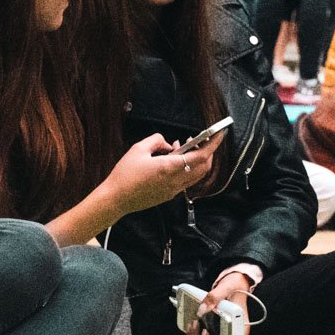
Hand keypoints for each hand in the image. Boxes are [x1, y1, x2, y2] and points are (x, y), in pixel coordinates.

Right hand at [100, 131, 223, 214]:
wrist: (116, 199)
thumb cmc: (125, 174)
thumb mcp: (138, 149)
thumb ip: (157, 140)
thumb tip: (168, 144)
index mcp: (170, 168)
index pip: (201, 156)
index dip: (213, 145)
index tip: (218, 135)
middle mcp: (176, 181)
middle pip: (204, 167)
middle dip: (207, 152)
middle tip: (200, 140)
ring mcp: (174, 190)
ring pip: (197, 176)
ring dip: (197, 161)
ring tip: (183, 148)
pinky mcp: (169, 195)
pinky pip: (186, 181)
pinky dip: (187, 169)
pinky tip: (173, 161)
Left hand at [185, 272, 251, 334]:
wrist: (233, 283)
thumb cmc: (235, 286)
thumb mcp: (227, 287)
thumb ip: (214, 297)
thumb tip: (201, 310)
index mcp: (241, 330)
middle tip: (201, 331)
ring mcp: (222, 334)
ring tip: (194, 324)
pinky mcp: (213, 330)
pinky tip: (192, 324)